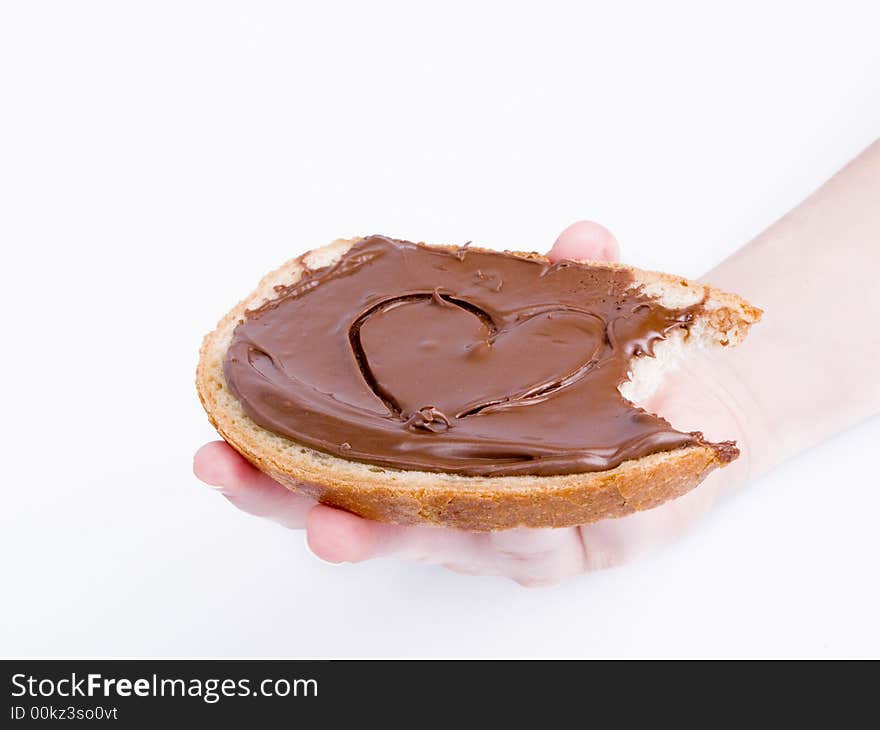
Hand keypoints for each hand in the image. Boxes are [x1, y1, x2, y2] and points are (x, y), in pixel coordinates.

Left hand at [194, 222, 748, 585]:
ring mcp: (459, 505)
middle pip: (418, 533)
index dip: (460, 531)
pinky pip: (364, 478)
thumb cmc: (664, 403)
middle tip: (303, 515)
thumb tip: (585, 238)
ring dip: (295, 491)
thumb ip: (615, 299)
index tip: (405, 525)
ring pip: (371, 509)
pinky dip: (305, 457)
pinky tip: (251, 429)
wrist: (676, 417)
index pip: (511, 535)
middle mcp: (501, 524)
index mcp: (567, 516)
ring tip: (227, 464)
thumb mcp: (659, 365)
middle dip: (352, 524)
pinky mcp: (429, 478)